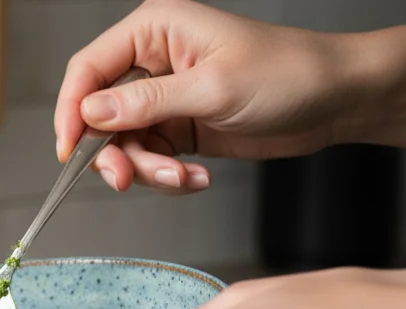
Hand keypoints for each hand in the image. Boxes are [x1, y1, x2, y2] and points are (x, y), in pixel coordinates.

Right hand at [55, 0, 405, 194]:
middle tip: (125, 179)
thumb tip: (89, 115)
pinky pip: (150, 159)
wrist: (337, 100)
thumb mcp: (212, 88)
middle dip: (112, 153)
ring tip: (181, 179)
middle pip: (98, 114)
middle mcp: (152, 62)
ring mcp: (164, 97)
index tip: (68, 149)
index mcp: (155, 31)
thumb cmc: (288, 73)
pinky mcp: (177, 128)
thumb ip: (145, 103)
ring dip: (147, 171)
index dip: (71, 110)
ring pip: (123, 144)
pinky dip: (166, 177)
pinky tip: (196, 179)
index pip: (88, 68)